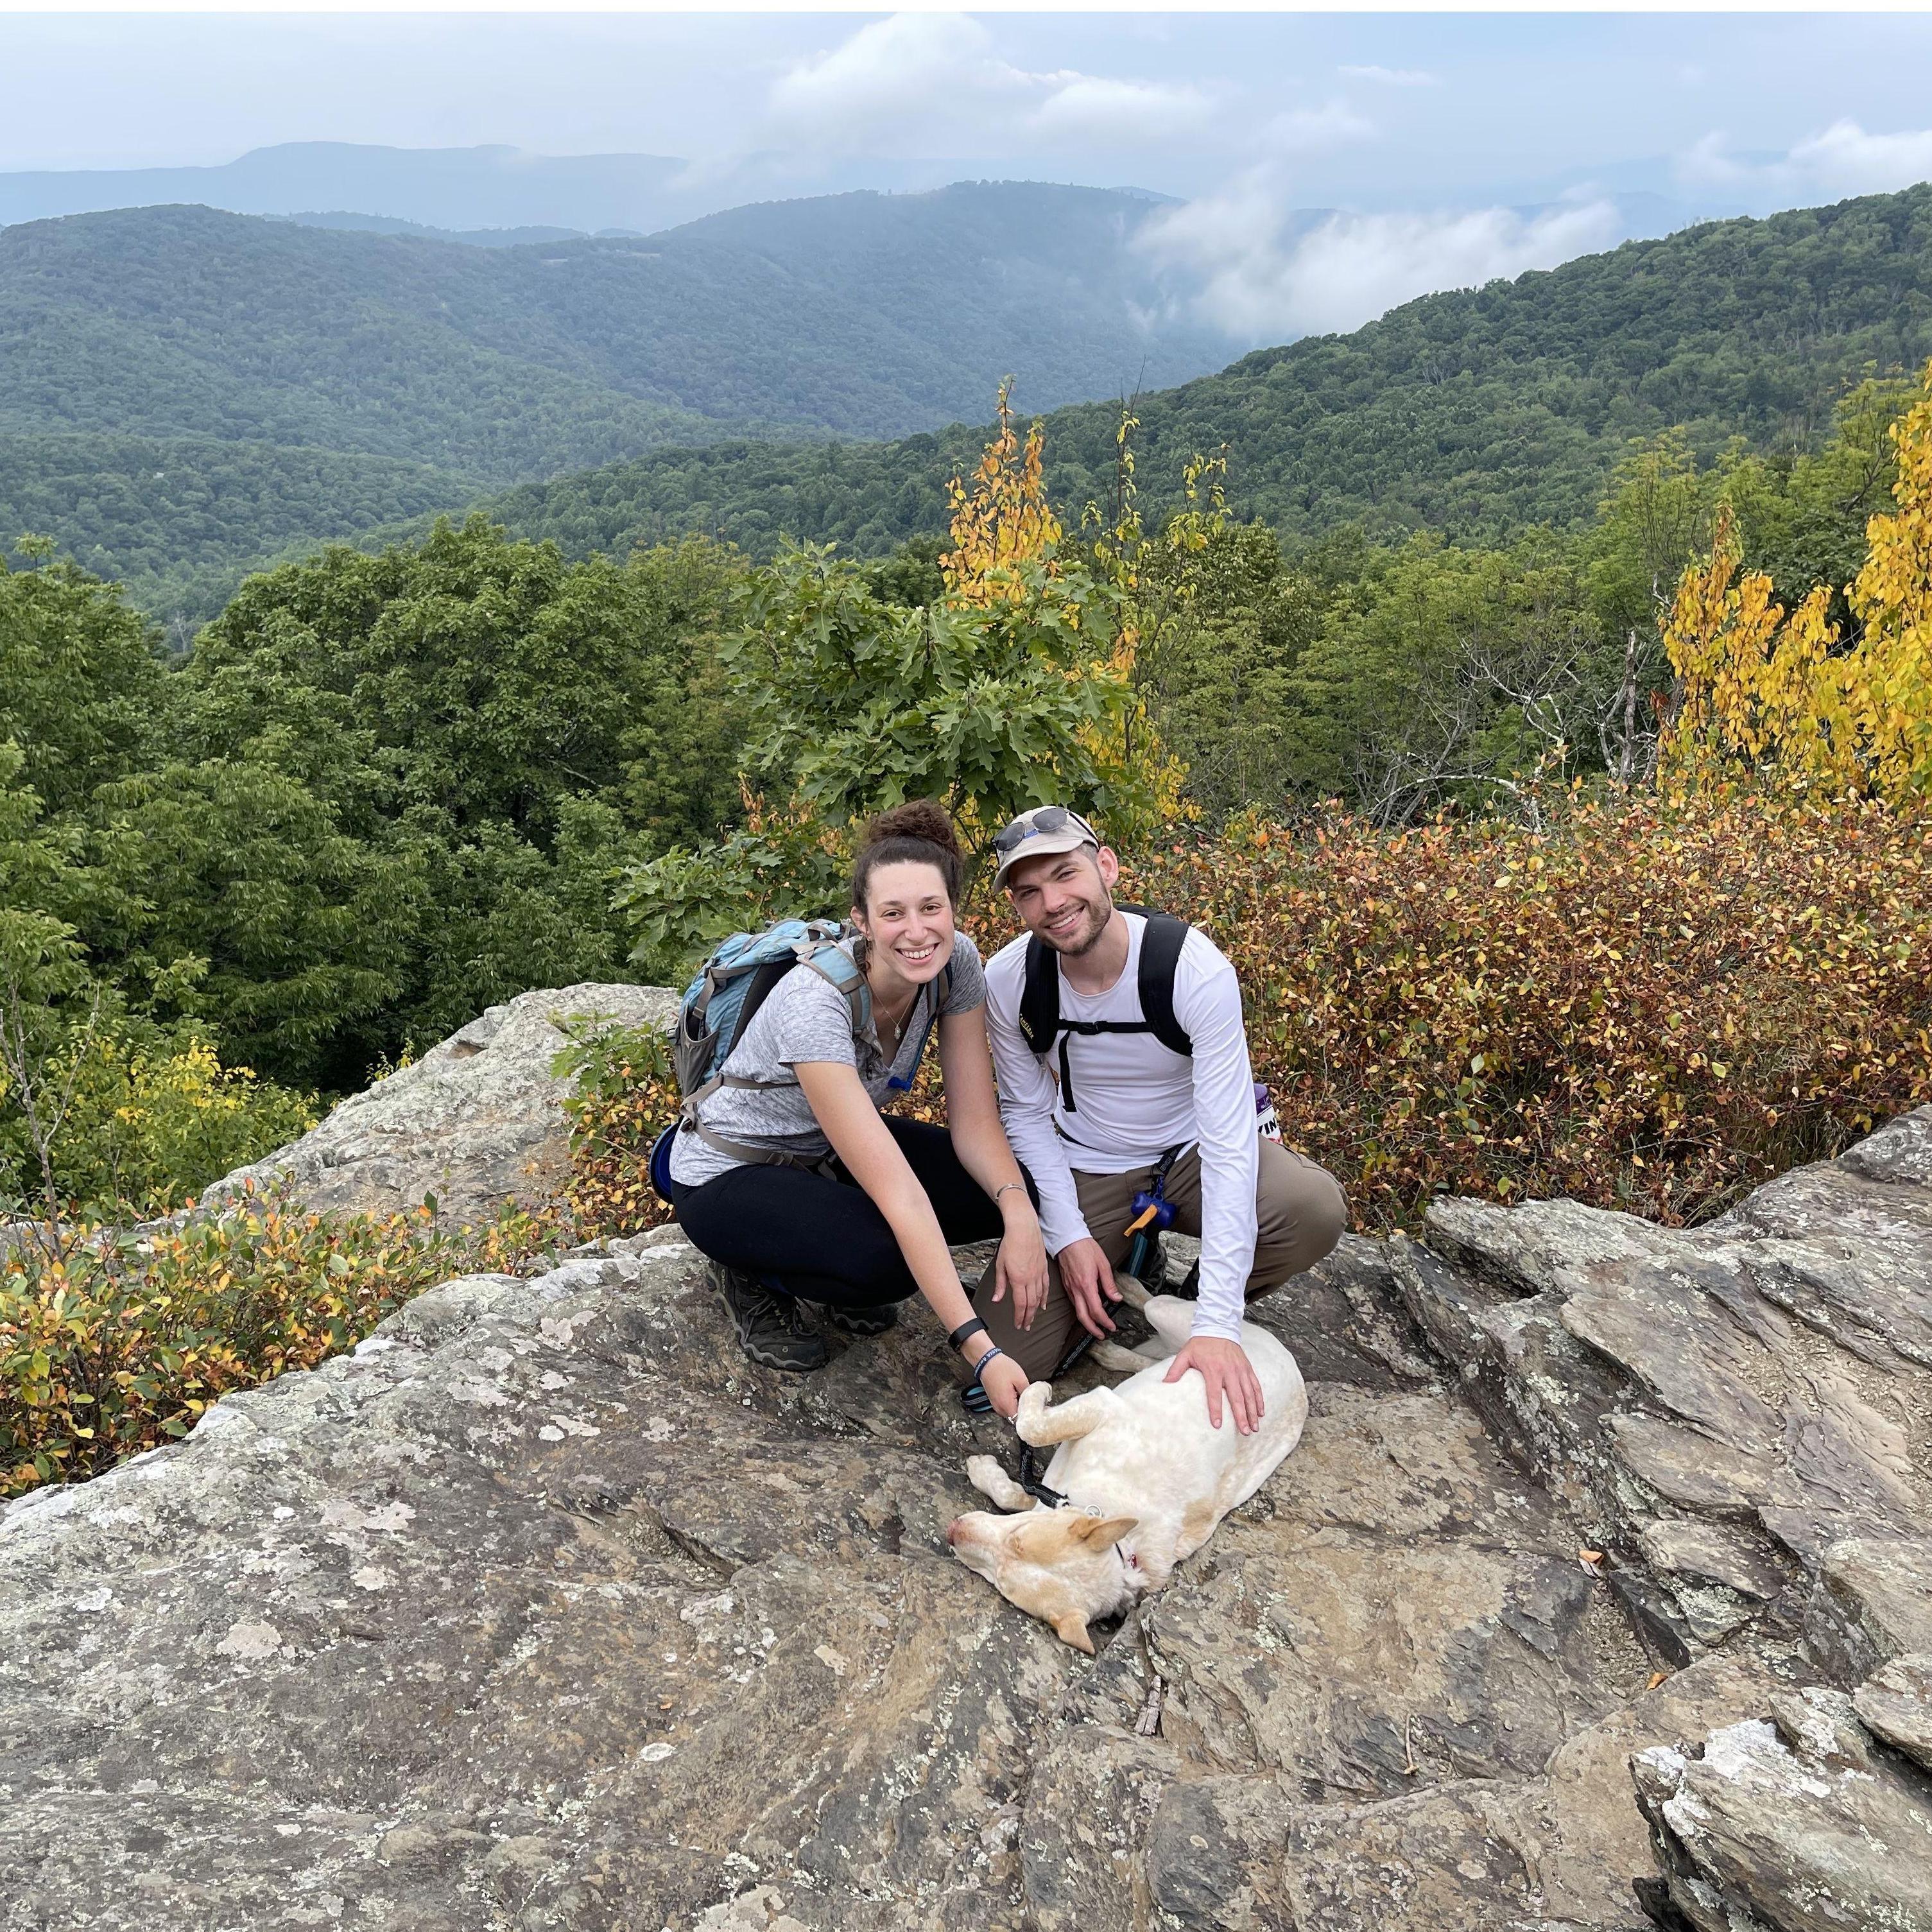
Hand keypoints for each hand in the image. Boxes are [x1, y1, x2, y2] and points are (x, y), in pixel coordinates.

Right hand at [977, 1350, 1030, 1420]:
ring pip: (1010, 1413)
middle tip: (1033, 1403)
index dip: (1029, 1417)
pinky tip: (1017, 1395)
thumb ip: (1028, 1394)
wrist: (986, 1360)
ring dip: (1018, 1408)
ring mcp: (995, 1405)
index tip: (1036, 1411)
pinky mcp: (994, 1401)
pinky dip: (1012, 1404)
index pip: (1019, 1420)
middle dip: (1024, 1413)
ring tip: (1025, 1397)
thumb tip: (1034, 1402)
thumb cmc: (1002, 1367)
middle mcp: (999, 1407)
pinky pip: (1005, 1408)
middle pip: (1015, 1418)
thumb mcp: (1020, 1379)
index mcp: (1006, 1404)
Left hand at [991, 1214, 1051, 1329]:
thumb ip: (1000, 1285)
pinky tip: (1043, 1304)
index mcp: (1018, 1279)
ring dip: (1036, 1310)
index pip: (1020, 1304)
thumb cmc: (1010, 1243)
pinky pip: (1046, 1287)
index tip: (1018, 1324)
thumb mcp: (1000, 1265)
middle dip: (1028, 1317)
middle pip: (1031, 1304)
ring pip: (1039, 1297)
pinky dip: (1045, 1297)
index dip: (1019, 1316)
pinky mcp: (1044, 1268)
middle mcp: (1031, 1279)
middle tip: (1026, 1326)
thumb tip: (997, 1299)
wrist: (1024, 1228)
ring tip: (1033, 1318)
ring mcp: (1039, 1274)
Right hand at [1056, 1237, 1121, 1338]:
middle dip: (1093, 1329)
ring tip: (1096, 1327)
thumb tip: (1116, 1298)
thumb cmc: (1085, 1247)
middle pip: (1083, 1317)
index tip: (1111, 1326)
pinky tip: (1087, 1312)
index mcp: (1086, 1284)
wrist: (1067, 1238)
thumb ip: (1109, 1283)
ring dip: (1086, 1322)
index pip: (1096, 1310)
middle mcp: (1076, 1289)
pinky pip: (1073, 1303)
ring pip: (1077, 1311)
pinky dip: (1081, 1311)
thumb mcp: (1103, 1264)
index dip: (1104, 1321)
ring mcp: (1070, 1288)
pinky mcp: (1067, 1285)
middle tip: (1102, 1335)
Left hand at [1163, 1337, 1264, 1434]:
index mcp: (1213, 1369)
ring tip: (1255, 1427)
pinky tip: (1261, 1412)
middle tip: (1245, 1432)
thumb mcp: (1185, 1355)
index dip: (1216, 1410)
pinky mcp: (1248, 1368)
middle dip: (1241, 1416)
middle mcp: (1229, 1371)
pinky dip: (1260, 1399)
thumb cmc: (1200, 1344)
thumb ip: (1176, 1370)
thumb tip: (1165, 1384)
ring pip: (1249, 1394)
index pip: (1214, 1393)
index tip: (1217, 1425)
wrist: (1218, 1328)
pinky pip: (1256, 1386)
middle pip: (1237, 1397)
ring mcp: (1240, 1370)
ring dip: (1253, 1411)